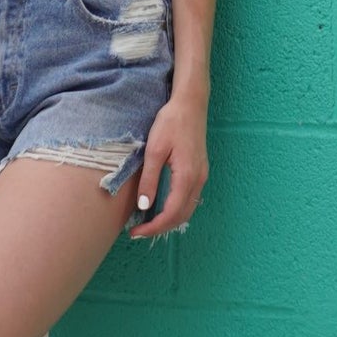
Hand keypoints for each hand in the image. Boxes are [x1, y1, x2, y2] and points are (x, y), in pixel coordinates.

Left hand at [128, 91, 208, 238]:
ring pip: (188, 209)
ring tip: (148, 223)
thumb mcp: (154, 150)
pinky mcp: (199, 171)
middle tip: (138, 232)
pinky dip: (176, 209)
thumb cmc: (171, 123)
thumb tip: (144, 206)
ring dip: (169, 220)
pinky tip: (162, 207)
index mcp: (187, 176)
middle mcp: (198, 180)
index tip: (135, 233)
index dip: (153, 228)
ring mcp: (201, 175)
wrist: (190, 104)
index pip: (171, 213)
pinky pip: (190, 198)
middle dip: (161, 228)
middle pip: (182, 216)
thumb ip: (150, 179)